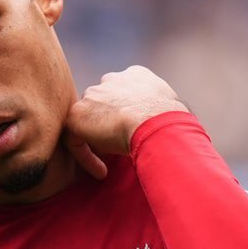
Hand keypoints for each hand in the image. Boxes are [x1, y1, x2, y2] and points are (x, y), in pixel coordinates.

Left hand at [64, 66, 187, 178]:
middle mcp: (112, 80)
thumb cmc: (173, 122)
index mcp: (135, 75)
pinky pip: (75, 140)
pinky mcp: (77, 115)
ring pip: (87, 121)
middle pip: (101, 104)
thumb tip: (163, 130)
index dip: (124, 115)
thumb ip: (156, 112)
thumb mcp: (169, 110)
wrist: (157, 122)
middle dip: (105, 126)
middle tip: (114, 149)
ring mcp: (93, 95)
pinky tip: (102, 173)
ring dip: (95, 143)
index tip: (129, 134)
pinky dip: (86, 158)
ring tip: (107, 166)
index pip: (122, 93)